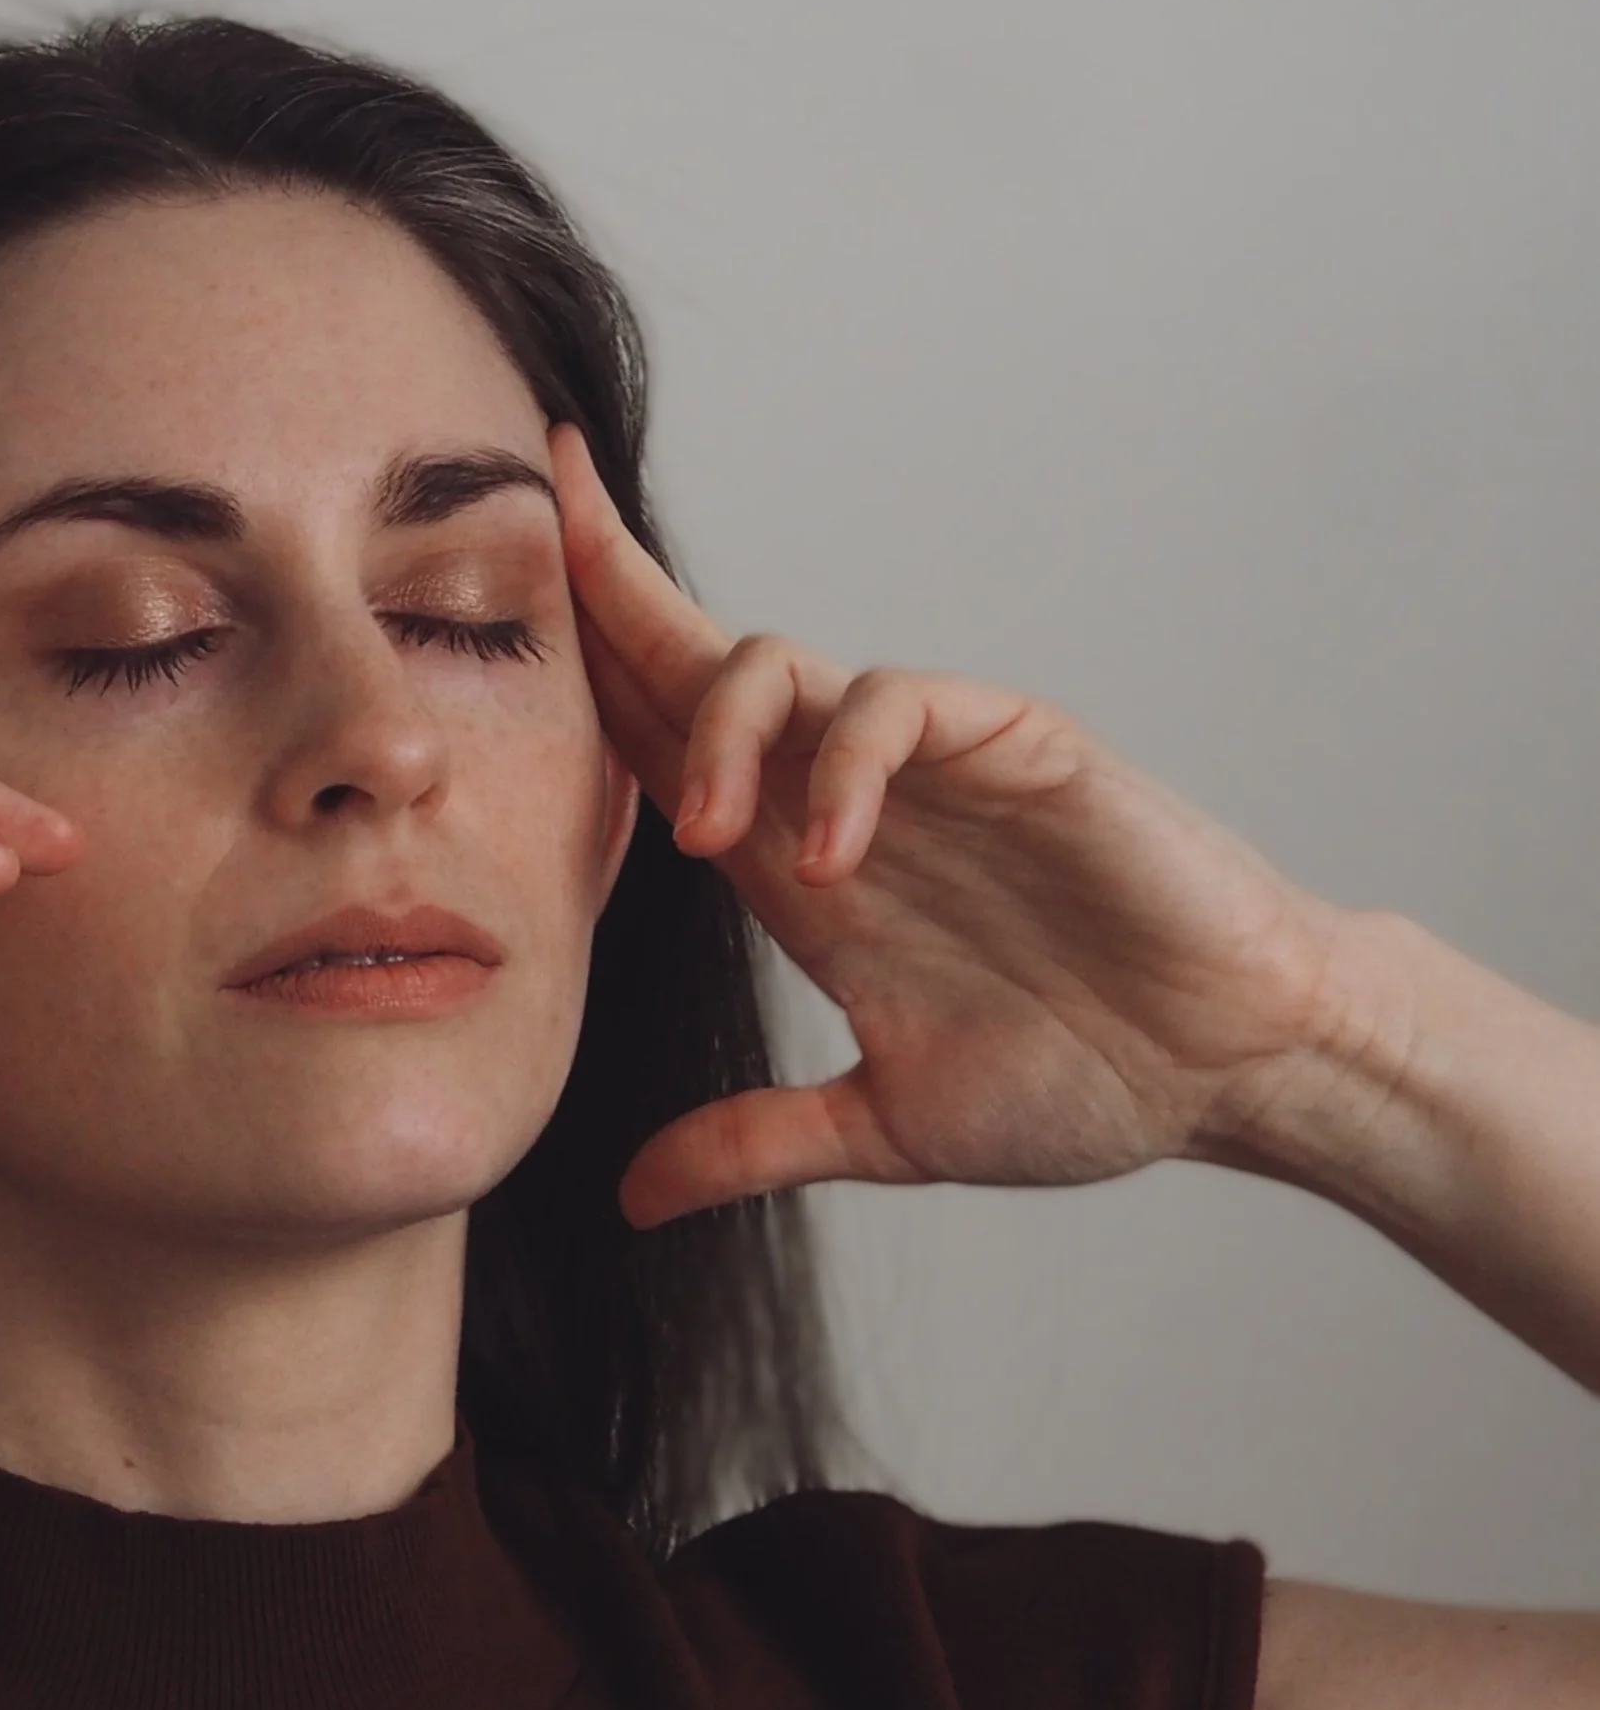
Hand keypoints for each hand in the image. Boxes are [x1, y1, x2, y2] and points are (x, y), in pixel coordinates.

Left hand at [553, 426, 1358, 1227]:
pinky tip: (833, 851)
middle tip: (535, 512)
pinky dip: (849, 759)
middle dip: (607, 586)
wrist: (1227, 1070)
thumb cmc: (1081, 1079)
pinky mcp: (1016, 745)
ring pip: (784, 666)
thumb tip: (626, 1198)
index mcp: (796, 867)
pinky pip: (902, 705)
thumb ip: (754, 1143)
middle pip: (694, 662)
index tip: (481, 608)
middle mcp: (843, 795)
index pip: (659, 742)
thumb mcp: (882, 1128)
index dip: (580, 671)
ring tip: (703, 837)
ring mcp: (928, 765)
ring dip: (720, 728)